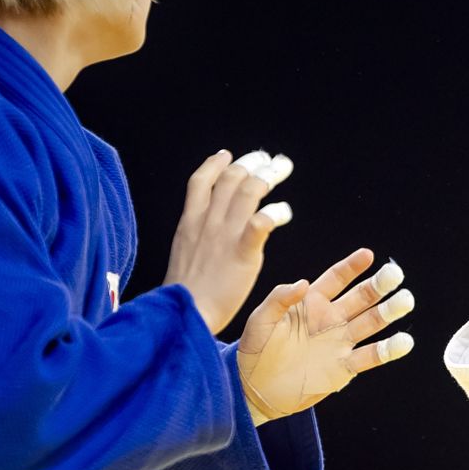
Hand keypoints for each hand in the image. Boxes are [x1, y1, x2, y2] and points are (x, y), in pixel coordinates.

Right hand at [163, 150, 294, 335]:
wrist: (183, 315)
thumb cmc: (185, 294)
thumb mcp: (183, 253)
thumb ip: (196, 234)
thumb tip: (205, 224)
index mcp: (190, 222)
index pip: (199, 181)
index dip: (215, 164)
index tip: (227, 155)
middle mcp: (206, 222)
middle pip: (230, 178)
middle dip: (251, 163)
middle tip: (269, 160)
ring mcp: (224, 235)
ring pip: (247, 191)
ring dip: (268, 176)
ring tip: (281, 169)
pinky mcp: (242, 253)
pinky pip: (261, 223)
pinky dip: (276, 212)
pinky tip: (285, 212)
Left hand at [236, 248, 414, 424]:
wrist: (254, 390)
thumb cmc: (254, 350)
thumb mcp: (258, 320)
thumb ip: (278, 299)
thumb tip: (304, 282)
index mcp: (312, 302)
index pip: (337, 279)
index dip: (352, 266)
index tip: (368, 254)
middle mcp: (331, 319)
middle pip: (361, 298)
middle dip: (379, 285)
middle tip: (395, 273)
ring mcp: (340, 343)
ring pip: (371, 323)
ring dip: (389, 312)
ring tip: (406, 300)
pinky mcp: (344, 368)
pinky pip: (370, 356)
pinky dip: (388, 350)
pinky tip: (405, 341)